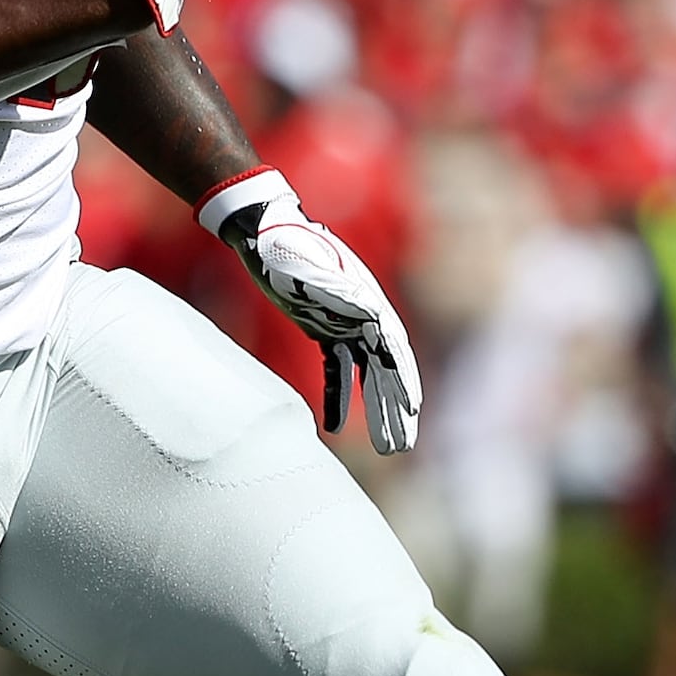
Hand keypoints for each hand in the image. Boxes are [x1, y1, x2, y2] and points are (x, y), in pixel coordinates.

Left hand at [203, 171, 421, 452]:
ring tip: (386, 446)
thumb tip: (374, 316)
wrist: (264, 229)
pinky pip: (337, 369)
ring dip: (375, 410)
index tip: (411, 410)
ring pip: (366, 375)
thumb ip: (337, 290)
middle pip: (386, 369)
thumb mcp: (309, 266)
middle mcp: (364, 316)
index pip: (392, 349)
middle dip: (395, 408)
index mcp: (367, 302)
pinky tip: (332, 427)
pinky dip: (337, 397)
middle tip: (402, 446)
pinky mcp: (324, 329)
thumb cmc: (286, 245)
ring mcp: (345, 323)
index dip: (402, 380)